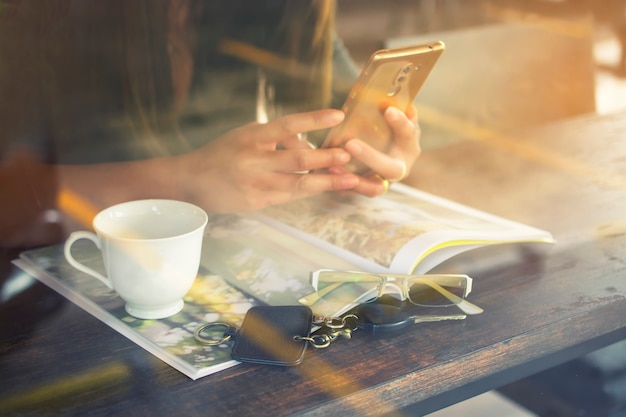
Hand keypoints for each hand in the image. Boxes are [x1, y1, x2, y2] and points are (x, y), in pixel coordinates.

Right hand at [178, 109, 359, 211]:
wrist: (190, 182)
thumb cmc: (222, 153)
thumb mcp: (245, 135)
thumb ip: (276, 138)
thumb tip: (308, 144)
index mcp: (252, 137)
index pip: (287, 125)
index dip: (313, 120)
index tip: (337, 116)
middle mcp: (254, 161)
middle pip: (296, 160)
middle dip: (325, 158)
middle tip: (348, 155)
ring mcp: (256, 184)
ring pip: (298, 184)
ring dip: (326, 182)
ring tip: (350, 179)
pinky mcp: (257, 203)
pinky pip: (289, 196)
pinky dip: (309, 191)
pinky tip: (327, 188)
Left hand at [333, 105, 420, 196]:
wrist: (380, 149)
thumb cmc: (384, 127)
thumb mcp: (390, 116)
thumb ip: (391, 108)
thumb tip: (389, 96)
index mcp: (408, 143)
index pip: (408, 133)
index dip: (401, 123)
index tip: (388, 110)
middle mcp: (401, 166)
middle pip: (391, 168)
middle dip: (370, 157)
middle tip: (351, 144)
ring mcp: (385, 181)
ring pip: (374, 188)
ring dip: (355, 180)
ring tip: (333, 167)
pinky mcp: (368, 189)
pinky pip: (356, 192)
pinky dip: (343, 185)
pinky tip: (328, 174)